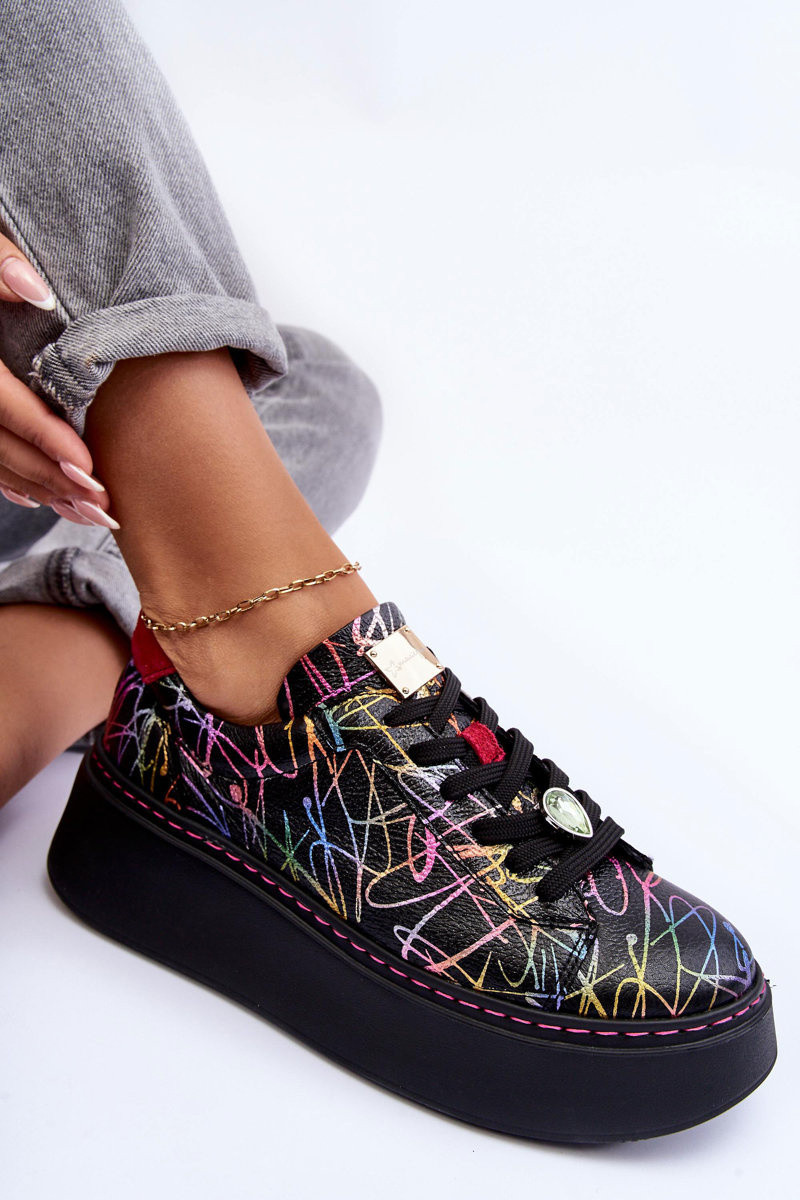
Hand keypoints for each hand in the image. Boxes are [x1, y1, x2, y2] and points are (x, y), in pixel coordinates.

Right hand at [0, 234, 117, 527]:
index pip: (3, 405)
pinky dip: (14, 483)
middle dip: (53, 479)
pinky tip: (45, 501)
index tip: (90, 466)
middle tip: (104, 503)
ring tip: (91, 513)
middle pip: (0, 445)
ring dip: (41, 492)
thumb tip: (37, 291)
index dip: (46, 439)